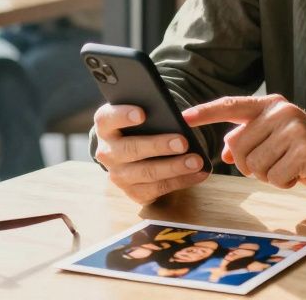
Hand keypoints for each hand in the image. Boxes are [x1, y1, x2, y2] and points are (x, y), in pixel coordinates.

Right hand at [93, 103, 207, 203]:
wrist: (133, 155)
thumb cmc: (141, 127)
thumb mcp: (139, 115)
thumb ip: (150, 111)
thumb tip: (174, 114)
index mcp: (105, 127)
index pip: (107, 118)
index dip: (123, 116)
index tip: (142, 113)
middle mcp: (107, 153)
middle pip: (131, 149)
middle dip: (158, 146)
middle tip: (182, 142)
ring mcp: (118, 175)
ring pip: (147, 172)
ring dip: (175, 167)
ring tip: (197, 160)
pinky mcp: (133, 192)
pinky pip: (159, 188)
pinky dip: (182, 180)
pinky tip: (199, 173)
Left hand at [183, 94, 305, 196]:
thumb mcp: (279, 139)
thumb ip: (252, 138)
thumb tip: (225, 148)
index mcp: (273, 105)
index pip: (232, 106)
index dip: (206, 112)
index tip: (184, 117)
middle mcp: (281, 112)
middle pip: (239, 147)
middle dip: (251, 166)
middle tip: (276, 165)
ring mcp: (293, 130)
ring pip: (255, 166)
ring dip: (271, 175)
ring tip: (292, 167)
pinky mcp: (303, 151)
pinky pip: (274, 177)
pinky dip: (285, 183)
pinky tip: (301, 174)